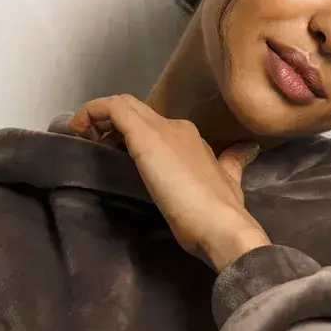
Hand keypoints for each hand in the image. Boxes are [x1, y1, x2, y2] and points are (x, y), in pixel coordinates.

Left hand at [64, 95, 271, 269]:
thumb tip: (250, 149)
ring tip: (84, 140)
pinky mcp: (145, 138)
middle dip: (110, 123)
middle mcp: (177, 128)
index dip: (130, 134)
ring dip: (98, 118)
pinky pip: (113, 109)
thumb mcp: (229, 182)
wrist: (222, 224)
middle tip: (92, 144)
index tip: (113, 153)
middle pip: (136, 111)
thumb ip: (233, 162)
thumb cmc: (220, 212)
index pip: (155, 124)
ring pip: (123, 106)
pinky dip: (92, 112)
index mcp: (192, 138)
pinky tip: (79, 130)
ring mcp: (162, 131)